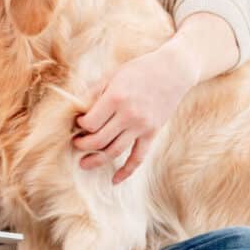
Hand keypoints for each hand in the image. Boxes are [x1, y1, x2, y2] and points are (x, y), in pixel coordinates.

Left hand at [72, 44, 198, 184]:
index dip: (79, 125)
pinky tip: (114, 180)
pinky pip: (138, 157)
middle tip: (75, 143)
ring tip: (84, 163)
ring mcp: (142, 126)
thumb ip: (94, 92)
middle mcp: (129, 115)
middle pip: (99, 140)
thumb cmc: (139, 70)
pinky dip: (126, 171)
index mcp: (116, 98)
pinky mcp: (152, 133)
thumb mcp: (113, 75)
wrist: (174, 70)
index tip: (77, 122)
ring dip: (96, 160)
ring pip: (114, 151)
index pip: (90, 122)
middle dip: (82, 145)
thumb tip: (75, 108)